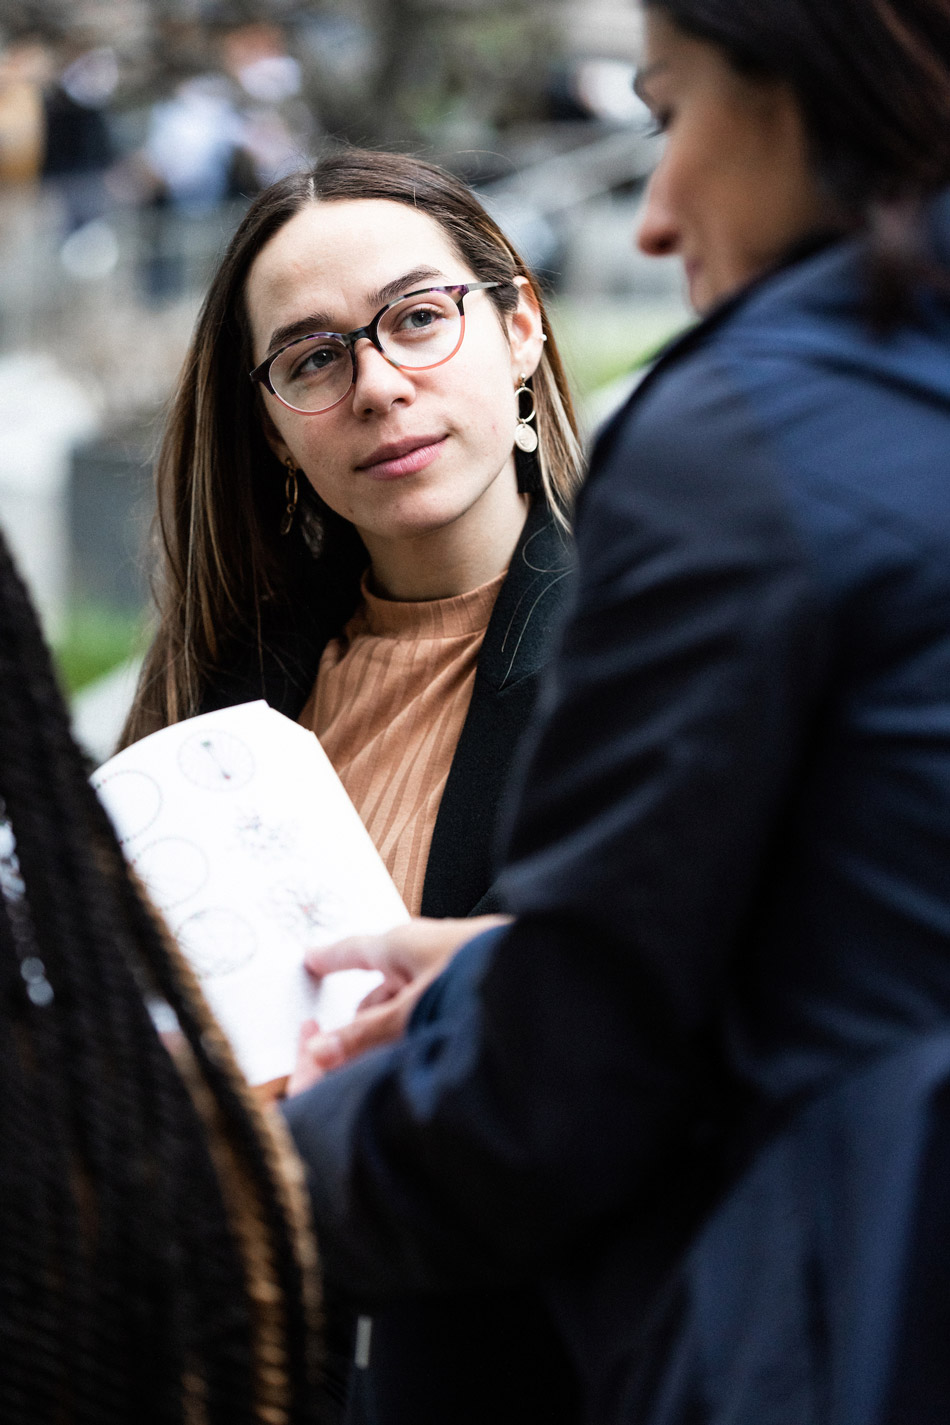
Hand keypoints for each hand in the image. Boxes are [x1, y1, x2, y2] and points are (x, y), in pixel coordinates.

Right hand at [286, 914, 509, 1094]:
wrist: (544, 966)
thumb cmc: (477, 972)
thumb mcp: (411, 1012)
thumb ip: (365, 1035)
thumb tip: (320, 1052)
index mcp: (399, 944)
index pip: (353, 951)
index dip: (329, 959)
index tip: (311, 958)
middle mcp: (422, 952)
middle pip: (379, 990)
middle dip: (362, 1022)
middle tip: (343, 1057)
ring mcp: (447, 967)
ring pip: (406, 1003)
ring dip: (393, 1032)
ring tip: (388, 1067)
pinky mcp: (471, 984)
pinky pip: (432, 1008)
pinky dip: (419, 1030)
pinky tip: (423, 1057)